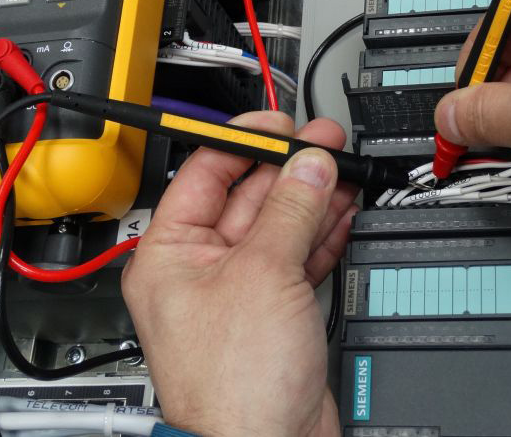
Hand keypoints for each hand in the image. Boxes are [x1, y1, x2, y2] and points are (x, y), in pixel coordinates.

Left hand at [123, 111, 356, 436]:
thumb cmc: (233, 386)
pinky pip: (297, 259)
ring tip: (344, 169)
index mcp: (167, 255)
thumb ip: (290, 210)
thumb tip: (309, 164)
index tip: (281, 124)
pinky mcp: (274, 316)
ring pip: (277, 228)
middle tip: (326, 143)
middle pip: (245, 199)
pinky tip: (344, 210)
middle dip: (288, 169)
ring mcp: (238, 295)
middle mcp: (198, 272)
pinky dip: (322, 234)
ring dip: (312, 198)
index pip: (203, 174)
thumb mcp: (264, 273)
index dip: (243, 142)